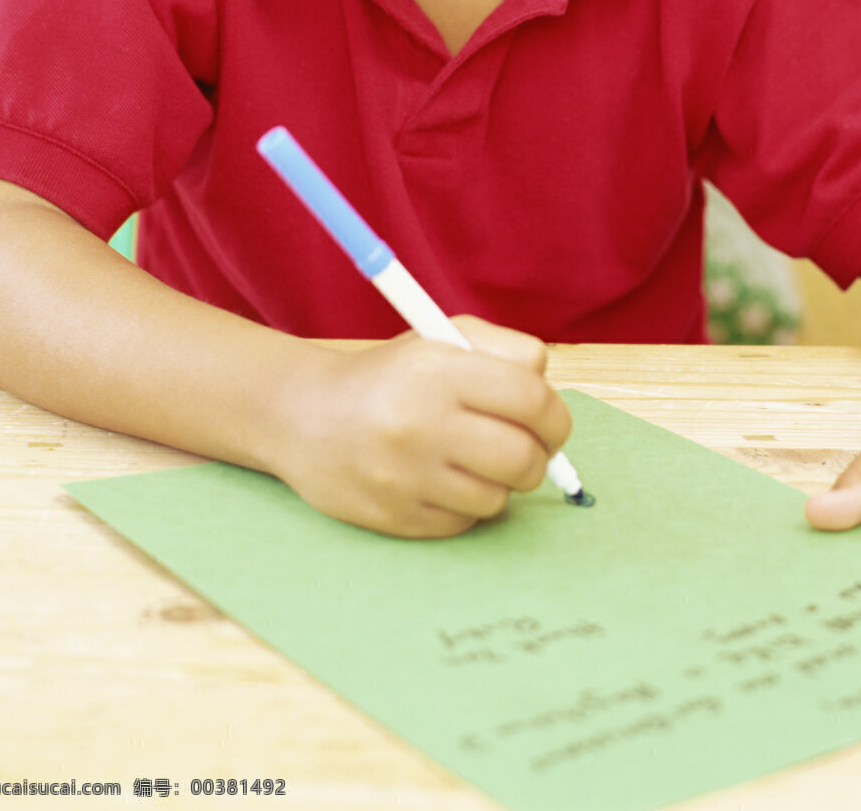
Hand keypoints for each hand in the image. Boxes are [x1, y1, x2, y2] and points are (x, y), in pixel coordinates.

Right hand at [267, 317, 571, 536]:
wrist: (307, 417)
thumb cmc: (391, 376)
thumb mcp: (441, 338)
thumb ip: (506, 350)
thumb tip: (550, 394)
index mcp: (437, 370)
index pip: (531, 400)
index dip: (553, 416)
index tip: (549, 422)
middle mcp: (419, 423)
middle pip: (523, 458)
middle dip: (538, 457)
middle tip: (525, 449)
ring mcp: (404, 476)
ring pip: (498, 498)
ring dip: (498, 482)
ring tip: (472, 460)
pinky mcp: (394, 517)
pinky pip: (464, 523)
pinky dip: (465, 505)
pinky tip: (441, 480)